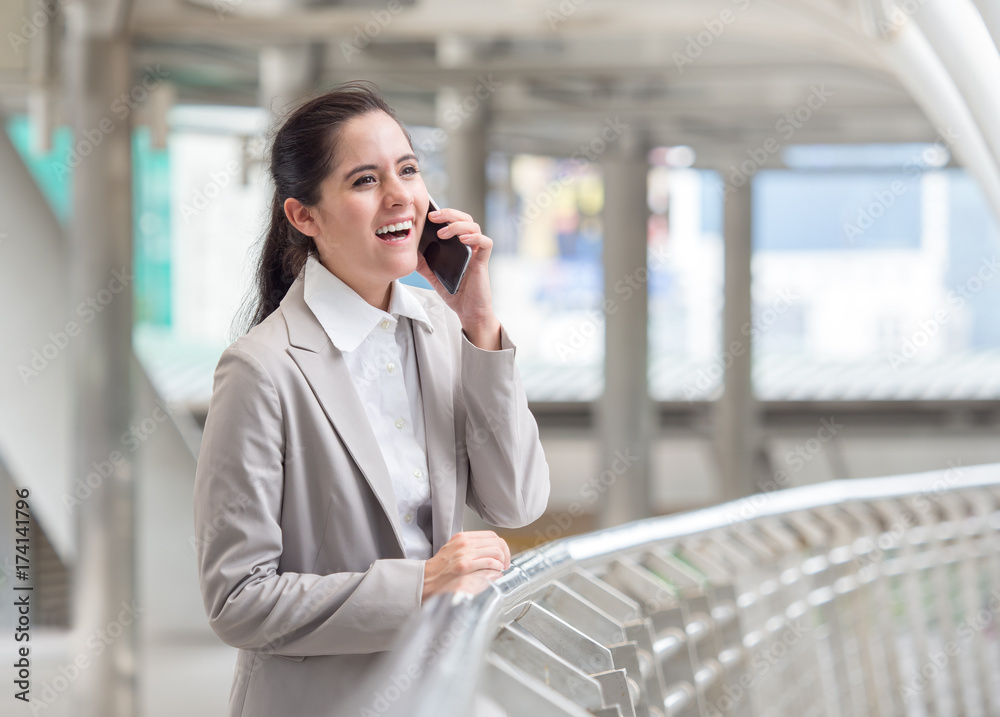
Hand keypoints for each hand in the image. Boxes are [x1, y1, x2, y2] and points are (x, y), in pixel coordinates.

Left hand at [415, 207, 500, 349]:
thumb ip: (424, 263)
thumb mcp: (433, 276)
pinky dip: (475, 237)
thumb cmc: (455, 293)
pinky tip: (462, 239)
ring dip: (457, 225)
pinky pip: (486, 243)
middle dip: (449, 214)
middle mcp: (469, 246)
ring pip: (474, 226)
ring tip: (442, 233)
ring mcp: (477, 253)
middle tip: (432, 216)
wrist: (468, 312)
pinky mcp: (483, 262)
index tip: (428, 214)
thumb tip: (410, 250)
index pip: (454, 221)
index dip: (444, 214)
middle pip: (465, 218)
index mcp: (458, 246)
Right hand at [421, 530, 510, 601]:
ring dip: (502, 562)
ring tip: (500, 569)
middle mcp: (464, 542)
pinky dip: (497, 568)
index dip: (501, 546)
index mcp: (462, 537)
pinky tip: (495, 573)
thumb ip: (471, 548)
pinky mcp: (464, 565)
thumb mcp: (454, 550)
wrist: (426, 579)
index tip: (502, 556)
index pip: (491, 535)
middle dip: (505, 554)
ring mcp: (464, 553)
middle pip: (496, 542)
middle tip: (505, 564)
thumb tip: (492, 554)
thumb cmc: (440, 568)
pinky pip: (489, 562)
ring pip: (496, 551)